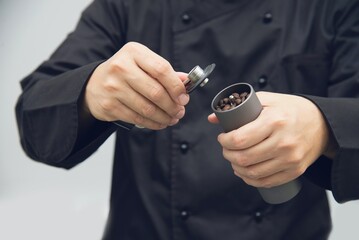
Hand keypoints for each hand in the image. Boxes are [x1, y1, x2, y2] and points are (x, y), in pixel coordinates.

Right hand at [84, 42, 189, 129]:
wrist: (95, 83)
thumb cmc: (125, 73)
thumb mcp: (143, 64)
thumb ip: (164, 72)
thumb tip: (186, 81)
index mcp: (134, 52)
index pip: (161, 69)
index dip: (176, 86)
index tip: (184, 98)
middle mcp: (121, 67)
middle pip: (155, 91)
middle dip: (172, 105)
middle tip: (180, 111)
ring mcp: (113, 87)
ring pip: (147, 108)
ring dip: (164, 117)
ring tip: (172, 118)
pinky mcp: (109, 105)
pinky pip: (137, 118)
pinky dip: (153, 123)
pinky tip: (160, 123)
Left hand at [208, 92, 329, 187]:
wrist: (322, 125)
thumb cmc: (291, 110)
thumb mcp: (267, 100)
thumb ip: (240, 106)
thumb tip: (213, 118)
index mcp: (274, 121)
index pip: (240, 139)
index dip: (225, 141)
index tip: (223, 137)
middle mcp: (283, 142)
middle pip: (243, 158)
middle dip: (227, 154)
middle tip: (226, 148)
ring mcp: (290, 159)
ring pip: (252, 173)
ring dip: (236, 168)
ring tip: (233, 159)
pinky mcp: (294, 171)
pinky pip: (266, 182)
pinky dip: (250, 180)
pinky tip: (244, 172)